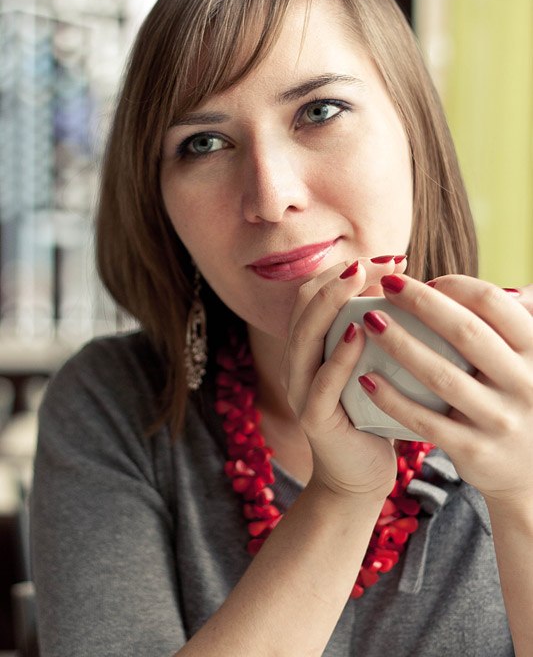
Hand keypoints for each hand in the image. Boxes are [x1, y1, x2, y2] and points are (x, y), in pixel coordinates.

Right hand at [280, 255, 406, 500]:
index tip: (390, 259)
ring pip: (305, 334)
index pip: (315, 292)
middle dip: (341, 275)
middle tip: (382, 262)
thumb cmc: (374, 416)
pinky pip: (320, 380)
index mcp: (309, 346)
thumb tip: (417, 293)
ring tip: (360, 279)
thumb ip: (378, 334)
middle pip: (305, 303)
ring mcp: (299, 389)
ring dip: (332, 301)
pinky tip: (358, 333)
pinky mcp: (313, 417)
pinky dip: (338, 354)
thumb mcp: (373, 367)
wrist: (359, 476)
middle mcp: (297, 362)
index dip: (346, 268)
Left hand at [356, 274, 532, 503]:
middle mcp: (524, 384)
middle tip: (387, 284)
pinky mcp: (474, 450)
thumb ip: (517, 327)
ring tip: (370, 322)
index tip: (428, 282)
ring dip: (401, 344)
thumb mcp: (531, 363)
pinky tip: (366, 379)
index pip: (494, 304)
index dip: (457, 286)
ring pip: (440, 375)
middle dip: (422, 303)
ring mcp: (498, 420)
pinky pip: (425, 421)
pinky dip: (393, 399)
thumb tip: (506, 287)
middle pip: (466, 332)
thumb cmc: (520, 401)